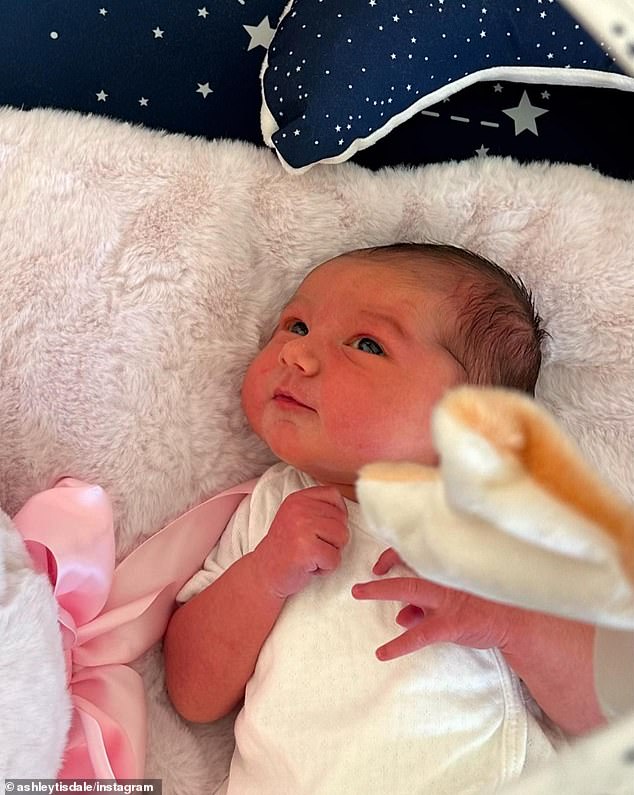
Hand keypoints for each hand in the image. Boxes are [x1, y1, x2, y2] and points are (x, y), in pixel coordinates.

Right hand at [253, 486, 348, 598]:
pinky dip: (325, 568)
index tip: (322, 529)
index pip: (333, 495)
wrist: (264, 573)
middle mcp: (299, 509)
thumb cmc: (286, 548)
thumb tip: (346, 508)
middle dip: (333, 539)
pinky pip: (335, 559)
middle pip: (341, 520)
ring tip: (310, 555)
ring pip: (342, 538)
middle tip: (311, 546)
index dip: (336, 514)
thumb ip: (318, 508)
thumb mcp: (297, 517)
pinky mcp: (307, 550)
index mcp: (298, 498)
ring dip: (330, 553)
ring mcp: (302, 528)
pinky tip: (308, 566)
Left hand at [352, 547, 522, 660]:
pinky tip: (383, 653)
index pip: (413, 553)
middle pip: (406, 566)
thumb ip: (427, 605)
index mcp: (445, 570)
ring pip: (409, 590)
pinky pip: (420, 634)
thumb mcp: (455, 599)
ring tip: (359, 594)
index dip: (392, 555)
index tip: (378, 566)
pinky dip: (399, 643)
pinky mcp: (452, 623)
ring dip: (381, 590)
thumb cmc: (485, 605)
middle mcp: (444, 578)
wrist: (516, 621)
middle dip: (381, 569)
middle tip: (358, 585)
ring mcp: (448, 600)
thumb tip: (401, 617)